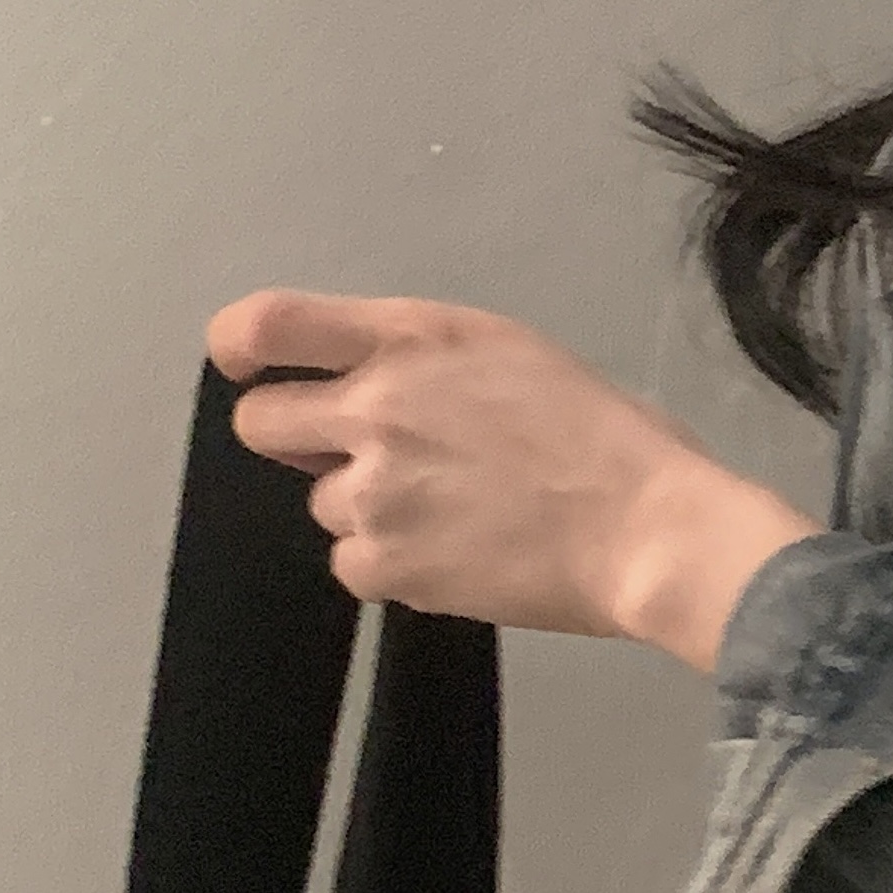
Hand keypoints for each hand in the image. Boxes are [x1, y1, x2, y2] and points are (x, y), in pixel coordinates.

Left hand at [204, 288, 784, 651]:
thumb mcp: (519, 359)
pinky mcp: (385, 565)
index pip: (269, 325)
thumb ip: (432, 366)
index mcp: (415, 340)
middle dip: (302, 442)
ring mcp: (373, 491)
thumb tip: (387, 391)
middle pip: (261, 423)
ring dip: (370, 511)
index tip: (248, 367)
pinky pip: (353, 565)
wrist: (651, 533)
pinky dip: (394, 567)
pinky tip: (457, 558)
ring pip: (322, 503)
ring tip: (454, 518)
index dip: (240, 348)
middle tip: (370, 460)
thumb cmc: (616, 444)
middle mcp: (376, 407)